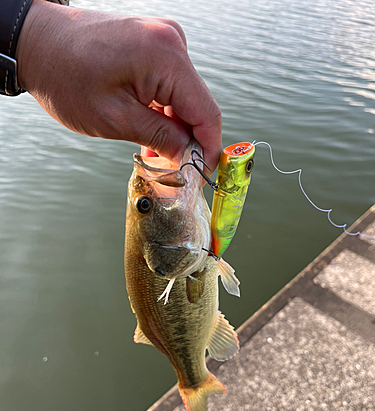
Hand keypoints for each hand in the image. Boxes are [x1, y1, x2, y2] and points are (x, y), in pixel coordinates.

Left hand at [16, 0, 221, 168]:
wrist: (37, 42)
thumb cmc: (65, 76)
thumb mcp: (115, 119)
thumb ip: (160, 138)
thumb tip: (189, 157)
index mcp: (167, 57)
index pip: (207, 113)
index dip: (209, 150)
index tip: (203, 175)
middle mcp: (172, 42)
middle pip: (198, 106)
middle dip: (189, 142)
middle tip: (176, 172)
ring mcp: (164, 42)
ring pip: (184, 99)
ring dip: (175, 130)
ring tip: (157, 156)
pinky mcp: (154, 46)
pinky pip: (171, 87)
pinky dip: (164, 113)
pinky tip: (151, 134)